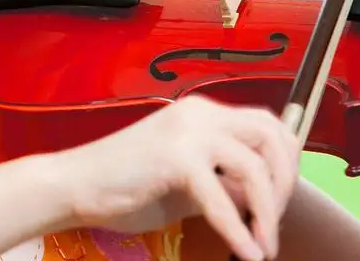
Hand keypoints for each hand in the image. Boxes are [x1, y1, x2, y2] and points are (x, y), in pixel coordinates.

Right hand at [53, 95, 299, 260]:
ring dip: (268, 211)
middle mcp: (202, 113)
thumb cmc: (126, 186)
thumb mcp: (188, 184)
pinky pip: (221, 196)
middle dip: (285, 181)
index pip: (266, 124)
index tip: (282, 200)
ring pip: (253, 164)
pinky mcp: (175, 156)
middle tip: (276, 223)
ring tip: (264, 244)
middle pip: (270, 135)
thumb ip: (224, 185)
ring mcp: (189, 131)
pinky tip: (245, 253)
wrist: (75, 184)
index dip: (285, 161)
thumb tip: (261, 204)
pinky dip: (238, 229)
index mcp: (205, 113)